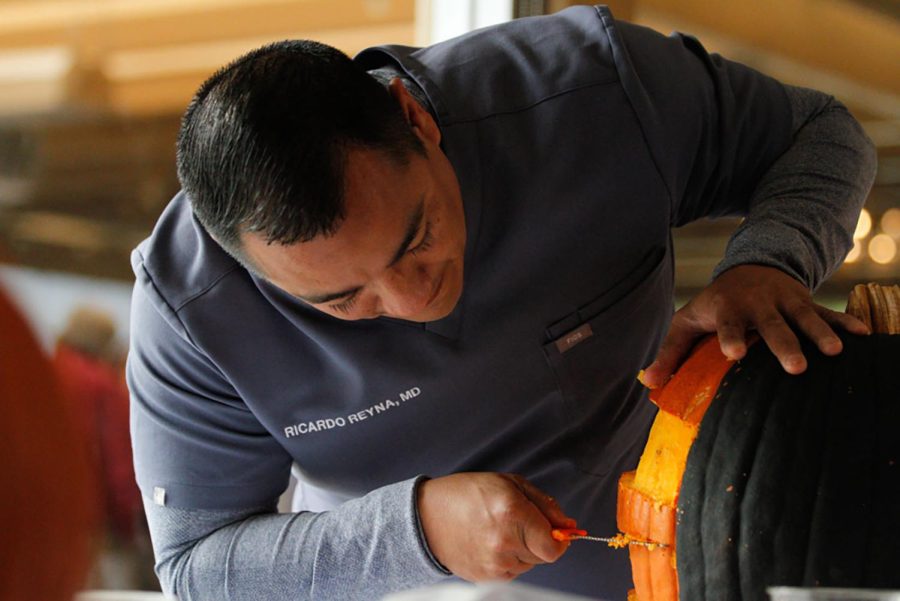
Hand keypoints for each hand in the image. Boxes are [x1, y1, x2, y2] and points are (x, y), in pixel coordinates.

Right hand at [417, 472, 574, 580]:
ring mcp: (494, 562)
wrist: (428, 517)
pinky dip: (509, 559)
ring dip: (523, 550)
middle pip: (544, 555)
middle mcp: (505, 540)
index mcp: (512, 511)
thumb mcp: (509, 483)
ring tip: (500, 530)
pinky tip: (491, 542)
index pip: (554, 545)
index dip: (561, 540)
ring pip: (528, 564)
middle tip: (520, 522)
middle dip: (539, 540)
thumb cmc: (467, 494)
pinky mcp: (486, 577)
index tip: (559, 532)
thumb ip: (544, 504)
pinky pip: (512, 571)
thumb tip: (568, 525)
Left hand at [641, 264, 868, 388]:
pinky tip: (864, 335)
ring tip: (834, 353)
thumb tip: (648, 382)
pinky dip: (846, 322)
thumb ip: (671, 353)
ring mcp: (786, 302)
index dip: (731, 338)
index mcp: (727, 310)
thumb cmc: (714, 305)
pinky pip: (829, 313)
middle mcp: (758, 304)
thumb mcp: (688, 322)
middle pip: (772, 326)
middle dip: (783, 344)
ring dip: (820, 333)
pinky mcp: (807, 303)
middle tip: (795, 366)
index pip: (728, 326)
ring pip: (805, 318)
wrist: (750, 267)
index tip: (735, 353)